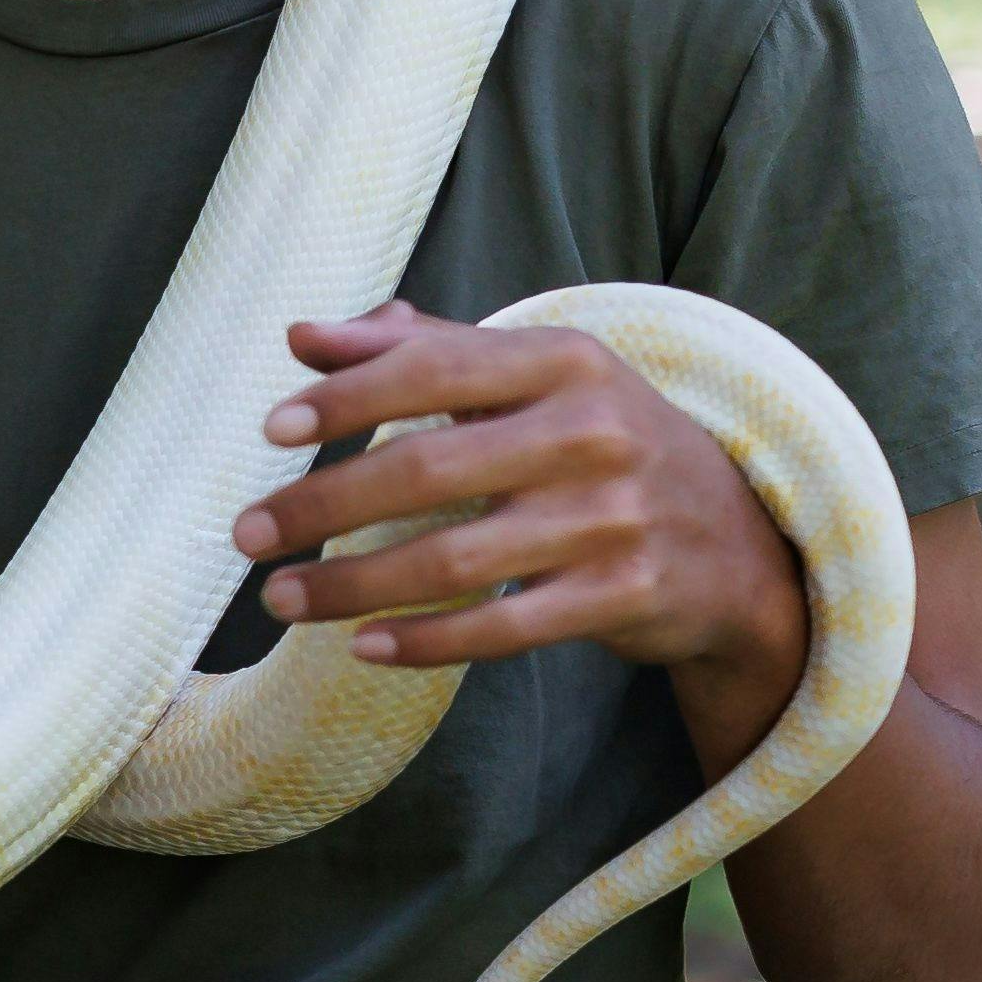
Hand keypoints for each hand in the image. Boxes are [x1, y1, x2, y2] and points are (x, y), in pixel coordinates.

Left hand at [226, 302, 805, 724]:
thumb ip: (420, 350)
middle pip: (429, 469)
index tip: (271, 429)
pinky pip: (505, 628)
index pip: (434, 369)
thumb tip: (301, 335)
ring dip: (353, 585)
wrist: (735, 541)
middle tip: (246, 535)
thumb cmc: (598, 443)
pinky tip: (363, 646)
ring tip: (280, 601)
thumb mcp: (532, 378)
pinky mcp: (627, 596)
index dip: (347, 398)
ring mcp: (615, 518)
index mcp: (565, 360)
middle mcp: (594, 432)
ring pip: (455, 559)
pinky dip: (427, 641)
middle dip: (322, 505)